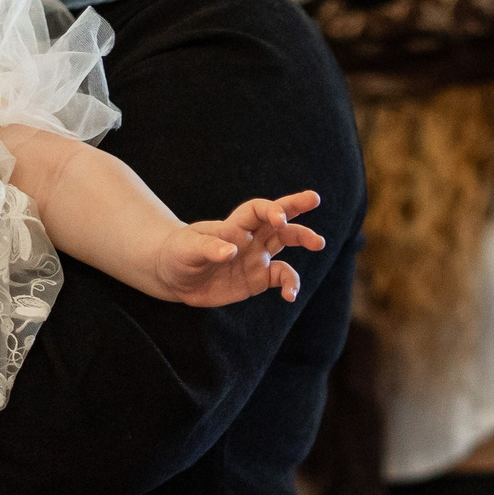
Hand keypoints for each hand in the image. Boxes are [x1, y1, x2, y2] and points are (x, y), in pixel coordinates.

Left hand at [155, 191, 324, 305]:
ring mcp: (256, 257)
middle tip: (315, 199)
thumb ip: (209, 248)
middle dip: (297, 207)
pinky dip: (289, 285)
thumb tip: (230, 251)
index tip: (279, 219)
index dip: (271, 209)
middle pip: (278, 218)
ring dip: (303, 239)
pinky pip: (280, 278)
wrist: (174, 276)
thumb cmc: (179, 254)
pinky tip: (290, 295)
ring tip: (319, 243)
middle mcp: (251, 238)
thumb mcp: (188, 250)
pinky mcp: (258, 279)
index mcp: (234, 225)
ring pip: (286, 243)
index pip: (257, 210)